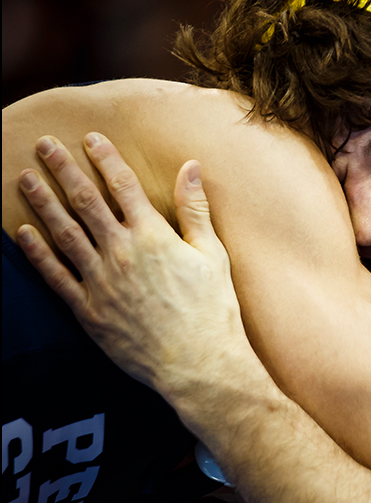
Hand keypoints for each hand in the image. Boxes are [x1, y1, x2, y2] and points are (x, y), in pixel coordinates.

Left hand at [17, 134, 257, 403]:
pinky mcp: (89, 311)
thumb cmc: (212, 310)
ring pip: (64, 233)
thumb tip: (190, 167)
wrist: (199, 364)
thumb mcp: (213, 254)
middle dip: (63, 170)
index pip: (123, 185)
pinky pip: (56, 278)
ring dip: (43, 203)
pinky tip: (24, 234)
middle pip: (86, 201)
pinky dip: (38, 254)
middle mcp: (122, 253)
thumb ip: (195, 209)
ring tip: (25, 180)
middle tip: (44, 146)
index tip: (90, 138)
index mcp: (153, 236)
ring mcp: (101, 282)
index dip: (105, 158)